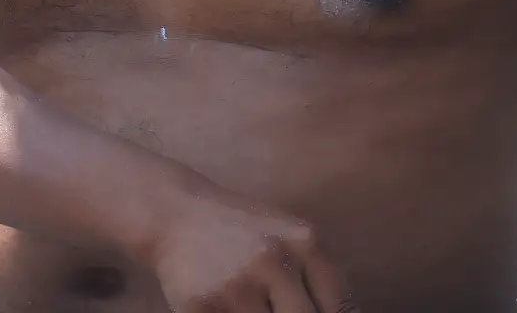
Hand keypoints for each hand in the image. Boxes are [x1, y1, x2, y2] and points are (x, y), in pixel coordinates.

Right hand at [147, 180, 357, 312]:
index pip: (340, 307)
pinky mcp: (202, 306)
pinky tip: (232, 309)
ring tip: (255, 305)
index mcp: (305, 243)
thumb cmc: (242, 229)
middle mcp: (274, 261)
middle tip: (284, 311)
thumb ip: (318, 274)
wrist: (177, 213)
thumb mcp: (289, 235)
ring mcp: (237, 286)